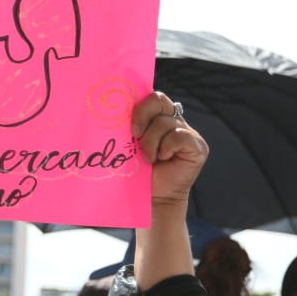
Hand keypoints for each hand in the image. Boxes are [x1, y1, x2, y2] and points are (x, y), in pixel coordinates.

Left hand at [131, 92, 208, 288]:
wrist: (151, 200)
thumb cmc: (135, 174)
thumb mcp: (126, 146)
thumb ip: (124, 128)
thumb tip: (99, 111)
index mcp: (155, 117)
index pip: (149, 95)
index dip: (136, 102)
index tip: (123, 119)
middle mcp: (172, 120)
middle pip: (159, 100)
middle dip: (142, 115)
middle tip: (133, 134)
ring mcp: (187, 133)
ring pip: (166, 121)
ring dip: (151, 141)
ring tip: (147, 158)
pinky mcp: (197, 146)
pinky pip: (179, 136)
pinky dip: (166, 147)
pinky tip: (162, 158)